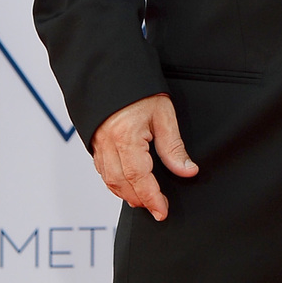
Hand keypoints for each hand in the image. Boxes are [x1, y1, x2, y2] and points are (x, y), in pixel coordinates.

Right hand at [91, 93, 196, 221]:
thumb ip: (173, 147)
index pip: (139, 177)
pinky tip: (127, 186)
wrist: (112, 71)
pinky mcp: (94, 142)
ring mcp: (98, 144)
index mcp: (125, 136)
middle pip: (122, 183)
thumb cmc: (140, 90)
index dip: (151, 198)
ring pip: (109, 180)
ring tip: (145, 200)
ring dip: (126, 194)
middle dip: (140, 200)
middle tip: (157, 209)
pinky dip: (115, 183)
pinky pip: (102, 171)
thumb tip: (187, 171)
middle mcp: (108, 143)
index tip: (162, 211)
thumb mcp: (164, 115)